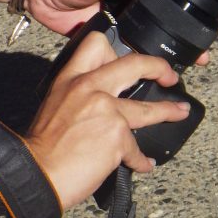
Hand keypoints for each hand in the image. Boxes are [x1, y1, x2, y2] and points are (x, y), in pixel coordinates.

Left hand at [0, 0, 208, 64]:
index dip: (184, 11)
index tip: (201, 28)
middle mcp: (129, 2)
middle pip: (160, 21)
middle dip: (178, 38)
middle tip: (198, 57)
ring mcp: (117, 21)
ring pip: (144, 38)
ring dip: (159, 53)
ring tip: (180, 70)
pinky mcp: (103, 37)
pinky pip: (123, 51)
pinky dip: (135, 61)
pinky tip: (148, 75)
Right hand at [26, 32, 190, 208]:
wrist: (37, 174)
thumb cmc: (42, 147)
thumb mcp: (56, 104)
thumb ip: (79, 95)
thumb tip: (105, 101)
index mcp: (71, 78)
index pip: (96, 44)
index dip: (118, 49)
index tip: (130, 60)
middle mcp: (89, 87)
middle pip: (134, 64)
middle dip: (157, 66)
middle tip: (169, 75)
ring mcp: (106, 110)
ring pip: (147, 108)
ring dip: (168, 111)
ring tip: (179, 112)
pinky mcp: (117, 136)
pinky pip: (137, 148)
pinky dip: (141, 160)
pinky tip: (142, 164)